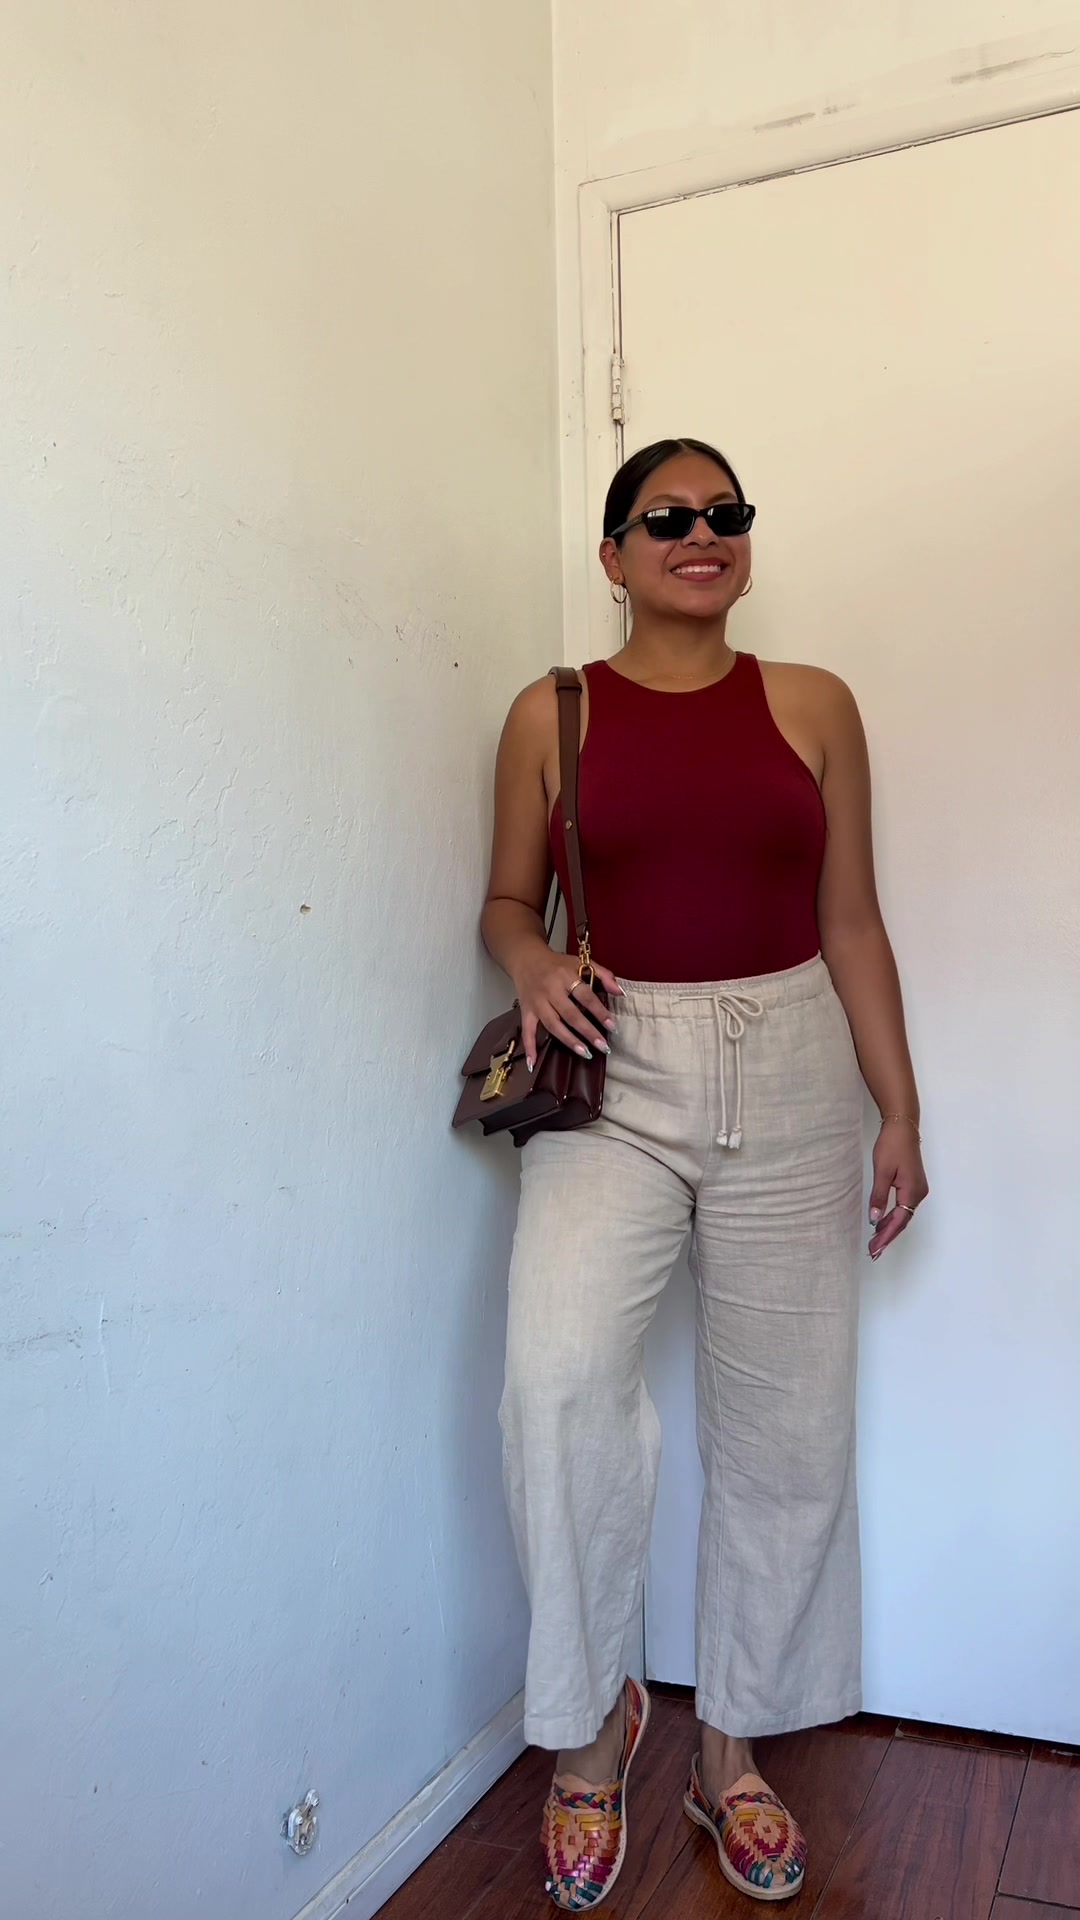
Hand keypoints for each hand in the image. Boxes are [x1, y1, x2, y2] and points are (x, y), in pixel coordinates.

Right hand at [512, 945, 622, 1070]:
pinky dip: (530, 1048)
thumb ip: (603, 974)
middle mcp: (550, 990)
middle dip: (588, 1031)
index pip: (585, 996)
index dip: (600, 1011)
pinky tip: (534, 1064)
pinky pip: (527, 1031)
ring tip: (585, 1053)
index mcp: (565, 976)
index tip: (613, 1026)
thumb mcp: (580, 962)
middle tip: (603, 1046)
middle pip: (570, 1014)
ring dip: (568, 1040)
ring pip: (552, 1024)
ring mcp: (537, 1002)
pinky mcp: (526, 1011)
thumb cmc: (557, 964)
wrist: (526, 958)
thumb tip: (620, 992)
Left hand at [868, 1119, 928, 1258]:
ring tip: (875, 1241)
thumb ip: (879, 1197)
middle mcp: (919, 1193)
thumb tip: (875, 1220)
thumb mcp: (882, 1172)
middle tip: (873, 1251)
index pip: (899, 1221)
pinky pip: (904, 1206)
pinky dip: (893, 1216)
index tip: (875, 1249)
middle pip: (903, 1221)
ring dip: (890, 1227)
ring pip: (904, 1214)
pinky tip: (882, 1221)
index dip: (886, 1236)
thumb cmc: (892, 1146)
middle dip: (888, 1236)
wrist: (903, 1126)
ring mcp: (918, 1189)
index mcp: (912, 1192)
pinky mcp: (913, 1184)